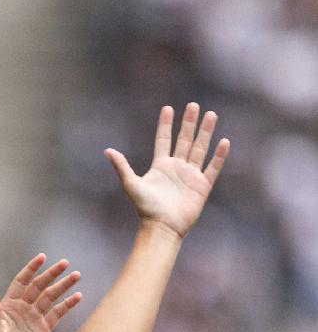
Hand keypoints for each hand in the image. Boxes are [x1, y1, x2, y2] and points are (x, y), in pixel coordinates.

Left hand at [0, 254, 81, 331]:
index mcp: (8, 306)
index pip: (21, 282)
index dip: (31, 269)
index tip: (42, 258)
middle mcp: (22, 309)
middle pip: (39, 286)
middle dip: (51, 274)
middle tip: (64, 263)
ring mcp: (34, 319)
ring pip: (51, 298)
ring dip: (63, 286)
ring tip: (76, 275)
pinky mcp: (44, 330)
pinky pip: (57, 314)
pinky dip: (67, 305)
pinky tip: (77, 296)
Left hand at [105, 103, 229, 238]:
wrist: (162, 227)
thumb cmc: (145, 208)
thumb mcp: (131, 184)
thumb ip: (122, 167)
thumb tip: (107, 151)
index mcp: (160, 166)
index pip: (163, 140)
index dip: (165, 125)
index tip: (168, 108)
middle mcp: (177, 167)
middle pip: (184, 140)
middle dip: (189, 123)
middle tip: (194, 105)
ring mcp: (190, 175)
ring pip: (200, 148)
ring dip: (205, 132)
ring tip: (211, 115)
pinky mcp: (202, 186)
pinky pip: (212, 167)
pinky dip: (218, 156)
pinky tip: (224, 141)